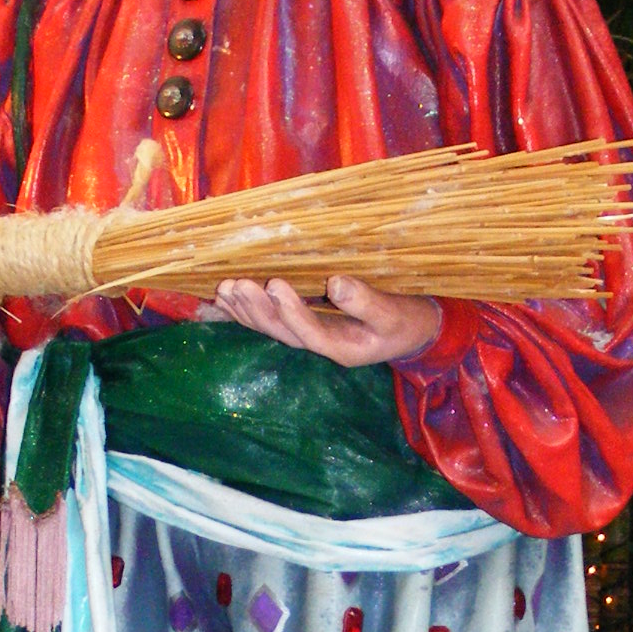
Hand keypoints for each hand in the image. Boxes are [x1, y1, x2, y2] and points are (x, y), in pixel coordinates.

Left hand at [206, 276, 439, 367]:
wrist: (407, 332)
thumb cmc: (403, 323)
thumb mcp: (393, 315)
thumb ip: (367, 302)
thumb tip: (337, 283)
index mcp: (343, 348)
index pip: (311, 332)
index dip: (291, 310)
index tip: (275, 284)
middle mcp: (320, 346)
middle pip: (282, 333)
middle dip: (257, 309)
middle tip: (237, 284)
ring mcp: (308, 338)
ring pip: (271, 329)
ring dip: (245, 311)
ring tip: (225, 288)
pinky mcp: (302, 327)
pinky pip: (269, 323)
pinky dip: (246, 311)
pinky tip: (226, 297)